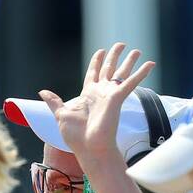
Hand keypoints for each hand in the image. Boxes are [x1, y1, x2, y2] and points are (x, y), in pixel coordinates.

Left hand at [38, 43, 154, 164]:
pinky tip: (150, 64)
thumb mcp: (60, 115)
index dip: (97, 61)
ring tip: (137, 51)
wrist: (90, 148)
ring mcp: (111, 95)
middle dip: (115, 56)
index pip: (93, 72)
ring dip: (129, 62)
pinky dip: (141, 73)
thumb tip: (42, 92)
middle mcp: (101, 93)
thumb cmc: (76, 136)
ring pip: (122, 73)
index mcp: (87, 94)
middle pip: (109, 69)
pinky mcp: (118, 98)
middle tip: (121, 45)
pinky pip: (131, 82)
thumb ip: (54, 102)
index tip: (101, 51)